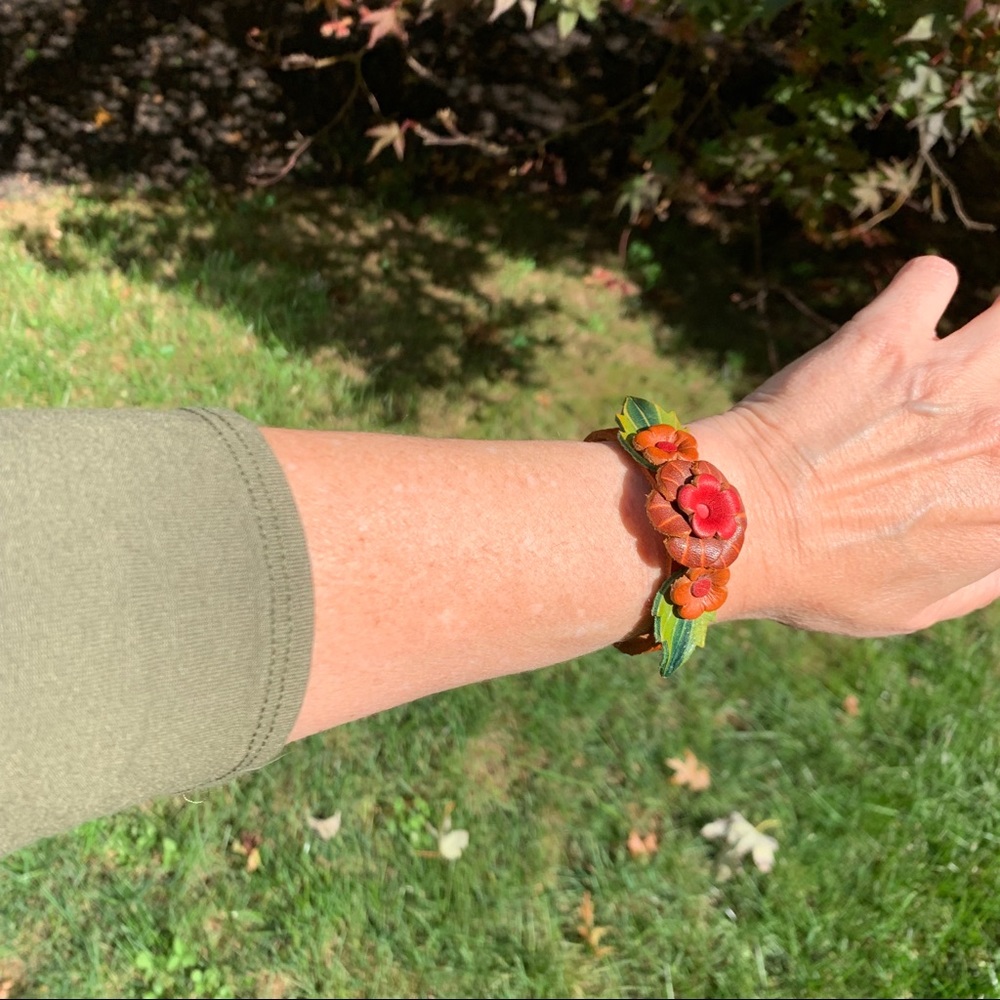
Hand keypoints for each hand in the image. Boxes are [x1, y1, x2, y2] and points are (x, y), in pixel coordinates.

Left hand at [692, 256, 999, 635]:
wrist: (733, 528)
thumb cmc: (817, 578)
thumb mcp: (915, 606)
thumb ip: (988, 571)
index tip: (985, 444)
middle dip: (998, 373)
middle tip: (972, 388)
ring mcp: (952, 379)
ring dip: (995, 324)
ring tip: (968, 340)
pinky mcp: (888, 337)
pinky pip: (933, 277)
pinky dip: (925, 288)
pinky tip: (907, 316)